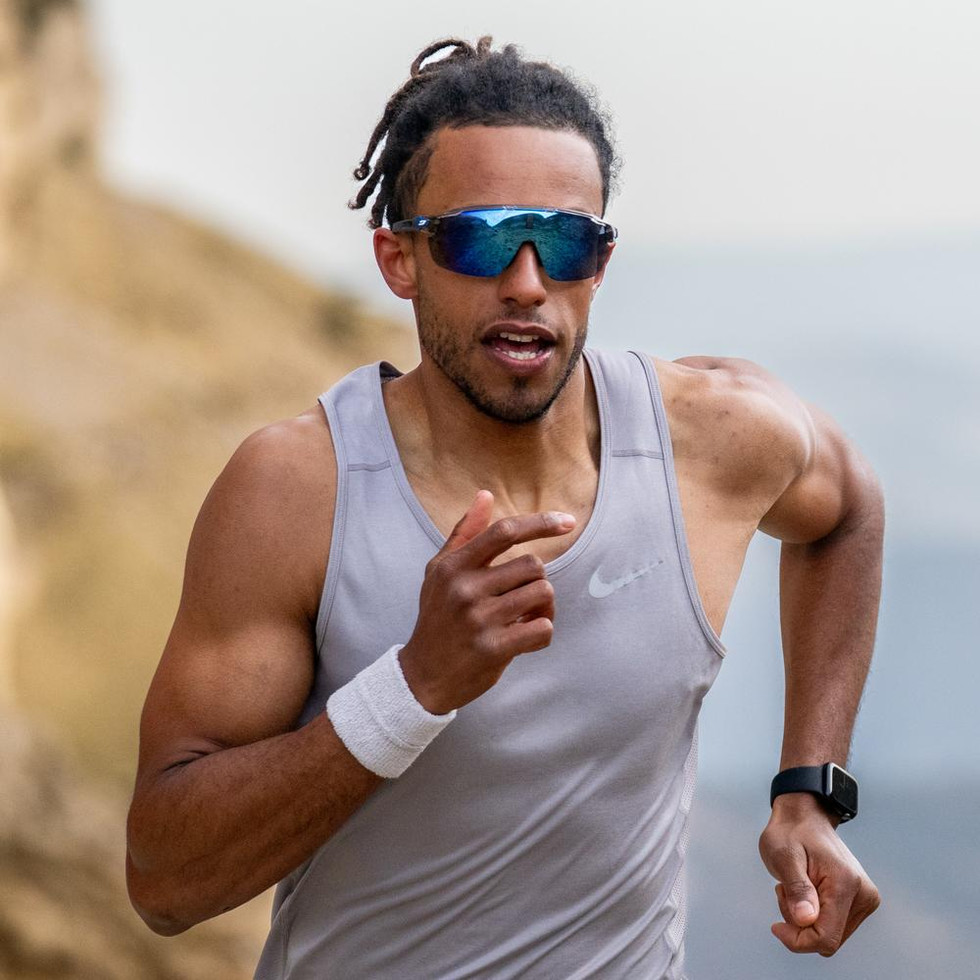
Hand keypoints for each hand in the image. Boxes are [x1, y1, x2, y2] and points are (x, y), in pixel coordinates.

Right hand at [399, 490, 574, 713]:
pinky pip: (543, 628)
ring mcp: (479, 619)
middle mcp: (465, 588)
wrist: (423, 675)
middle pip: (533, 565)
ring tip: (526, 615)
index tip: (567, 521)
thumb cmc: (437, 618)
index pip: (504, 531)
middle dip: (537, 580)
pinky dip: (542, 631)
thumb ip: (463, 534)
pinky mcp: (493, 648)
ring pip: (543, 594)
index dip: (540, 522)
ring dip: (543, 605)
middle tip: (524, 596)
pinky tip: (526, 636)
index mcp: (454, 566)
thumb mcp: (439, 572)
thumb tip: (485, 495)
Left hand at [759, 793, 879, 955]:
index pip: (826, 937)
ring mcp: (865, 899)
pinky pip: (833, 927)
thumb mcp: (783, 855)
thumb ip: (796, 888)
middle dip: (800, 925)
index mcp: (846, 883)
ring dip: (805, 920)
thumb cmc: (790, 832)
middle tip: (785, 892)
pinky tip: (806, 891)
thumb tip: (805, 920)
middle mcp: (864, 894)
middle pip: (828, 940)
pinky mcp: (861, 902)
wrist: (805, 816)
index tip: (776, 926)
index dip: (798, 940)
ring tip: (795, 887)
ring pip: (830, 936)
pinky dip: (813, 916)